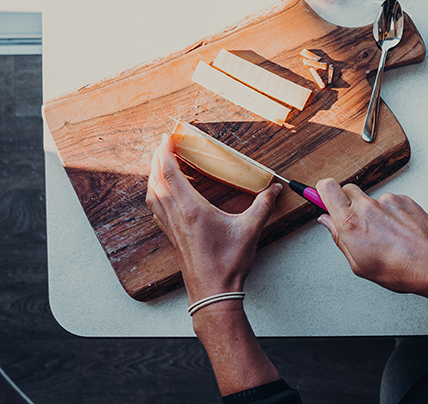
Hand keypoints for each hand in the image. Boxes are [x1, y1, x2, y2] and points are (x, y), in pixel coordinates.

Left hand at [145, 134, 280, 303]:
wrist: (213, 291)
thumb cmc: (228, 262)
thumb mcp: (251, 230)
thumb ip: (263, 206)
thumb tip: (274, 189)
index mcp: (191, 209)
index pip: (171, 173)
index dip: (167, 152)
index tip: (169, 137)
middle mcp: (176, 214)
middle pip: (157, 179)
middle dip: (157, 158)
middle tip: (163, 144)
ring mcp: (171, 226)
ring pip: (153, 193)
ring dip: (153, 175)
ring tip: (160, 163)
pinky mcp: (172, 235)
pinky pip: (156, 207)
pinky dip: (155, 192)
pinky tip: (162, 192)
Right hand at [315, 179, 427, 304]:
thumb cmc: (399, 269)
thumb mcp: (359, 264)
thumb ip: (339, 238)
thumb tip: (327, 221)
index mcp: (350, 223)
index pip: (326, 188)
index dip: (321, 190)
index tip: (319, 195)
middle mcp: (367, 207)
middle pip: (346, 189)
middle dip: (346, 202)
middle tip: (355, 220)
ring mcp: (387, 200)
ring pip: (370, 198)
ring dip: (373, 211)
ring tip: (385, 234)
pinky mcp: (404, 199)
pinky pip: (390, 201)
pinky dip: (392, 213)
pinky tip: (399, 231)